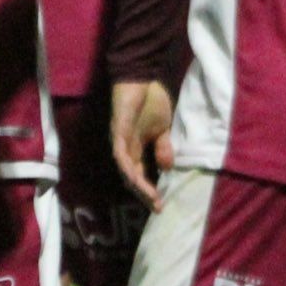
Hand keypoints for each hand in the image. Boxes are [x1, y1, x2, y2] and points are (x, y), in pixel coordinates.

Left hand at [111, 79, 175, 211]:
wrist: (143, 78)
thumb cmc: (151, 101)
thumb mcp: (163, 129)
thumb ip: (163, 148)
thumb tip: (167, 168)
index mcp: (136, 149)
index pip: (141, 175)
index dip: (150, 190)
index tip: (163, 204)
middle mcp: (125, 149)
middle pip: (131, 178)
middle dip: (144, 194)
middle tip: (158, 207)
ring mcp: (120, 141)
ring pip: (125, 170)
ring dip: (138, 185)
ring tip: (151, 197)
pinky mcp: (118, 132)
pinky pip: (120, 154)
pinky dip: (127, 167)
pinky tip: (135, 178)